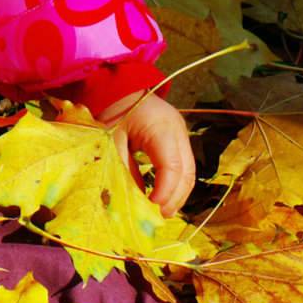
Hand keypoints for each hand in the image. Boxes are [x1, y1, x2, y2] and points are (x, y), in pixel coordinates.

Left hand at [95, 90, 195, 217]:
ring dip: (178, 194)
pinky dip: (176, 184)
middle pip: (186, 172)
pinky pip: (185, 166)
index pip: (172, 166)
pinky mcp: (179, 138)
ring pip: (190, 171)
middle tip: (158, 215)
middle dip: (174, 198)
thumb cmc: (113, 110)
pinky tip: (164, 196)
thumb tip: (135, 200)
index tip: (151, 207)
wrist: (121, 87)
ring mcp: (182, 133)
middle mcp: (178, 130)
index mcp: (161, 127)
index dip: (165, 191)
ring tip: (162, 211)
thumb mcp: (112, 138)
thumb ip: (124, 167)